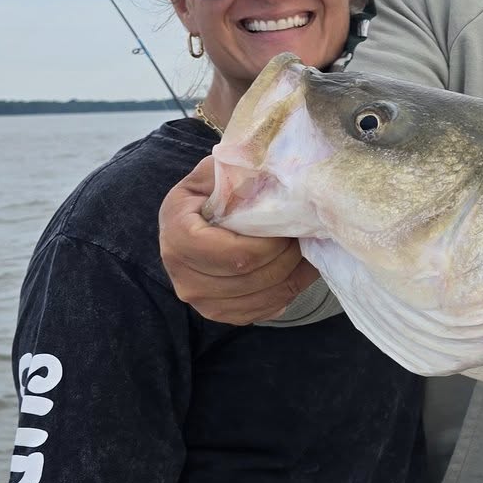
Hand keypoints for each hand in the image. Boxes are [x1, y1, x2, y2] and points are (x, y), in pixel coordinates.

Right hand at [158, 156, 320, 323]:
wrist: (201, 213)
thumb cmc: (214, 188)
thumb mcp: (223, 170)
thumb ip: (242, 175)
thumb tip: (281, 183)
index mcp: (177, 231)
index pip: (235, 254)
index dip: (270, 245)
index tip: (289, 226)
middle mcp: (180, 272)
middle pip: (249, 278)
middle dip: (286, 257)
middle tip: (305, 236)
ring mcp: (197, 297)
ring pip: (260, 298)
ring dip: (292, 276)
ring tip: (304, 250)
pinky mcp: (217, 312)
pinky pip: (261, 311)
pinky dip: (287, 292)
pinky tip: (296, 270)